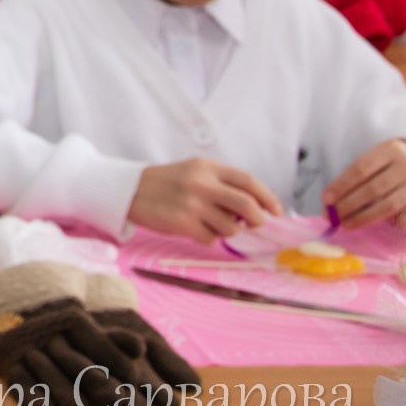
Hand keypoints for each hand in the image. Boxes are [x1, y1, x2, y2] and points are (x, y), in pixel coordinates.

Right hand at [129, 157, 282, 240]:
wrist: (129, 190)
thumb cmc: (166, 183)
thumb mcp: (194, 172)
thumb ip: (222, 184)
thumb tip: (254, 209)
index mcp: (207, 167)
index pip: (248, 181)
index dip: (268, 197)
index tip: (276, 211)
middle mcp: (201, 183)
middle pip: (246, 205)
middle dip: (258, 219)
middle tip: (255, 225)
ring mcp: (191, 203)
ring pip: (230, 226)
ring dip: (228, 231)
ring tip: (212, 224)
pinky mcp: (181, 222)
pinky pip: (210, 238)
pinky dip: (208, 238)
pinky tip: (195, 229)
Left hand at [324, 139, 405, 227]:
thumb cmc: (400, 161)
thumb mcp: (383, 156)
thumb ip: (364, 171)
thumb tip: (334, 198)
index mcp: (391, 150)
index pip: (360, 170)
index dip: (341, 186)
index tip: (325, 199)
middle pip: (371, 190)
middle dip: (348, 205)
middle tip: (331, 216)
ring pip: (387, 206)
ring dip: (363, 218)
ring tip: (346, 224)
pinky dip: (391, 222)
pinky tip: (378, 223)